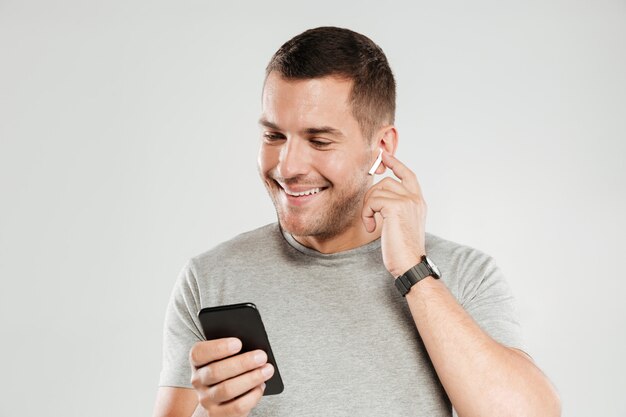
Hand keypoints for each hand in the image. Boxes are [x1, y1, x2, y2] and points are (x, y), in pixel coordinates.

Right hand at [189, 338, 274, 416]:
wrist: (217, 401)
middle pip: (216, 372)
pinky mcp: (218, 415)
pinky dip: (252, 395)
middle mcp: (198, 381)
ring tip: (267, 370)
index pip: (199, 353)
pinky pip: (237, 407)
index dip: (218, 347)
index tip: (238, 343)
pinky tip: (261, 386)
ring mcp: (206, 400)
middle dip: (242, 363)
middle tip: (262, 356)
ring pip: (227, 390)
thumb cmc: (227, 371)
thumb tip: (253, 349)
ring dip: (251, 378)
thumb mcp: (224, 358)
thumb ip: (234, 351)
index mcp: (197, 362)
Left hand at [362, 151, 426, 276]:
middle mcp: (415, 199)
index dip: (396, 164)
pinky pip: (372, 200)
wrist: (410, 264)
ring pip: (377, 190)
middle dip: (372, 196)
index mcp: (419, 202)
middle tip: (369, 215)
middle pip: (386, 181)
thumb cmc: (403, 250)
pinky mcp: (396, 206)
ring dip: (368, 207)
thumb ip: (396, 208)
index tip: (384, 155)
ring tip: (371, 224)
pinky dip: (367, 214)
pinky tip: (371, 227)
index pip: (408, 175)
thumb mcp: (402, 225)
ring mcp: (407, 201)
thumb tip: (379, 198)